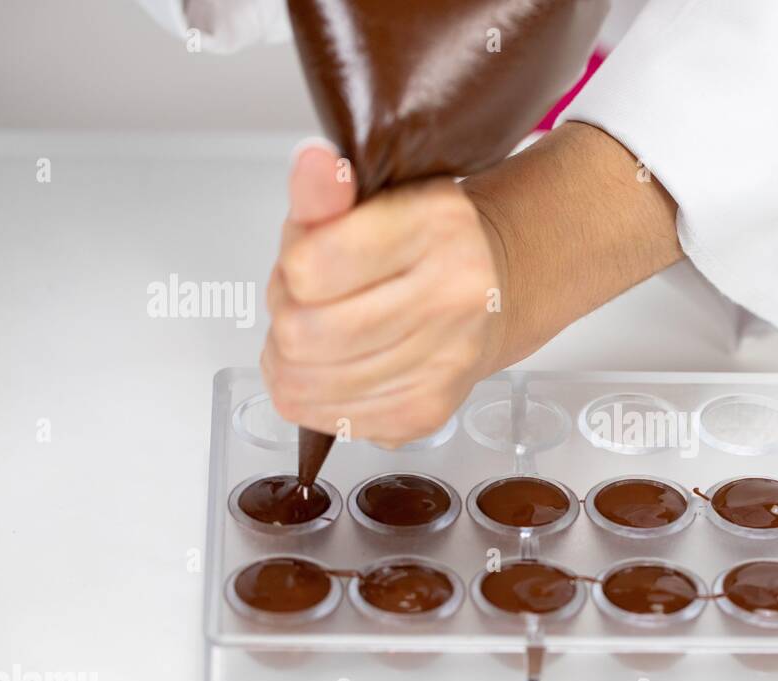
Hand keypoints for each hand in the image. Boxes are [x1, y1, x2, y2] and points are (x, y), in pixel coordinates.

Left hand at [262, 144, 507, 445]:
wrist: (492, 293)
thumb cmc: (420, 245)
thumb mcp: (372, 199)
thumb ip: (328, 191)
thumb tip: (311, 164)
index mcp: (437, 225)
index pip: (310, 268)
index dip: (290, 267)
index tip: (308, 260)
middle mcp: (453, 296)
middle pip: (302, 334)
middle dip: (285, 317)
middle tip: (306, 303)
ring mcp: (445, 361)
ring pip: (306, 384)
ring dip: (293, 361)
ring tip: (320, 334)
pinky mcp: (429, 411)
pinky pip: (329, 419)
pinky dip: (318, 397)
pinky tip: (340, 368)